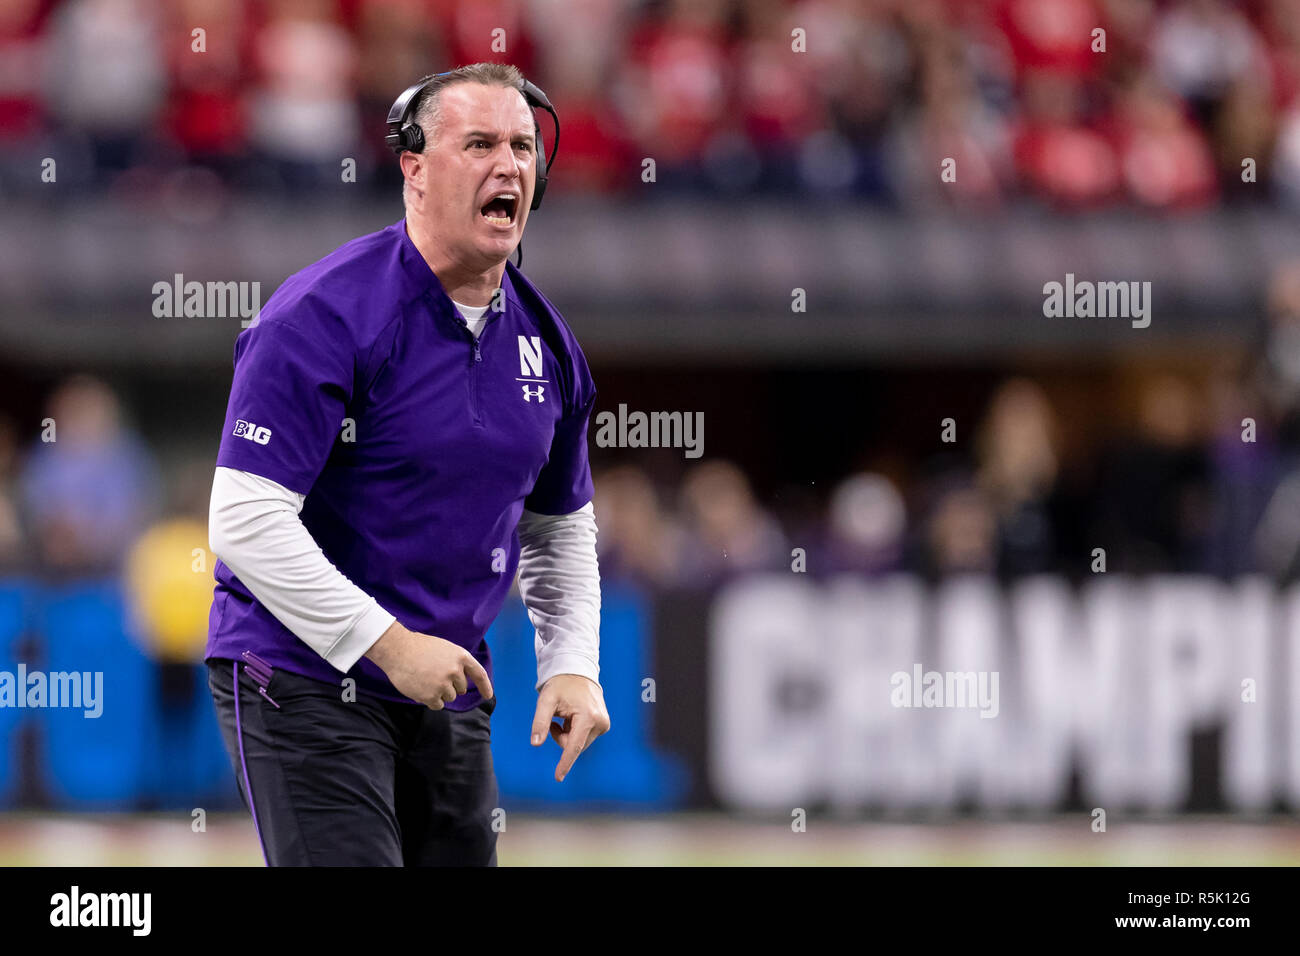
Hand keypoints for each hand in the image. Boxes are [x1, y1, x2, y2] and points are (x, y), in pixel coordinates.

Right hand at [364, 621, 492, 709]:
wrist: (397, 650)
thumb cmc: (418, 647)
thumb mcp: (444, 648)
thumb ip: (455, 663)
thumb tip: (461, 680)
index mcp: (461, 656)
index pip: (479, 674)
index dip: (485, 686)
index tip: (487, 696)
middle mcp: (455, 671)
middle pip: (460, 689)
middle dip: (449, 686)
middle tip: (433, 676)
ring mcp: (444, 684)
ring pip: (449, 698)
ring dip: (439, 693)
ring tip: (425, 680)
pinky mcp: (431, 696)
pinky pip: (437, 705)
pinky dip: (430, 700)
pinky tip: (420, 688)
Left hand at [531, 674, 609, 781]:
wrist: (577, 671)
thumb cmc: (560, 685)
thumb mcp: (546, 701)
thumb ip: (540, 722)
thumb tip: (535, 743)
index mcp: (587, 717)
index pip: (573, 746)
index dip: (565, 763)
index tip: (558, 778)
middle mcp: (600, 723)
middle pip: (573, 746)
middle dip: (561, 738)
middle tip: (556, 720)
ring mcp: (604, 724)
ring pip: (578, 743)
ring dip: (567, 734)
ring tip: (565, 715)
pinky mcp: (603, 725)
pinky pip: (583, 738)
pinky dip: (574, 731)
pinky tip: (573, 716)